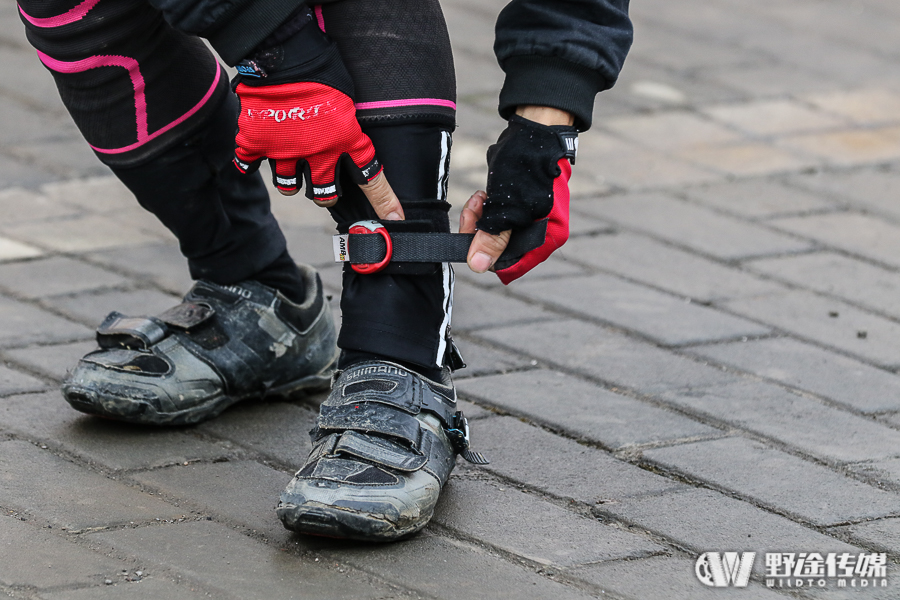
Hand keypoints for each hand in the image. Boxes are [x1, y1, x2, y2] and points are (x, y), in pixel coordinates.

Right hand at [232, 15, 402, 219]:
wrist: (285, 54)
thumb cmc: (323, 67)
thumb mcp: (348, 98)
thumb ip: (348, 123)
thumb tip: (348, 132)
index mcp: (346, 139)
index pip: (371, 176)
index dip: (384, 200)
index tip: (395, 217)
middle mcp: (318, 153)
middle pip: (324, 195)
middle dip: (325, 196)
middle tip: (324, 189)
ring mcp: (285, 151)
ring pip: (289, 185)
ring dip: (291, 181)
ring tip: (291, 170)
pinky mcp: (257, 142)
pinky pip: (249, 165)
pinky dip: (248, 163)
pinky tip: (253, 157)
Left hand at [465, 105, 575, 282]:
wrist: (532, 131)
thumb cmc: (526, 164)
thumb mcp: (507, 205)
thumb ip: (493, 238)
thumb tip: (478, 266)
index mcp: (549, 237)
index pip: (511, 264)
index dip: (487, 253)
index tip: (475, 233)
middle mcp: (542, 234)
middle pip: (500, 252)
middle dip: (482, 232)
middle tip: (476, 209)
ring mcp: (530, 221)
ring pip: (494, 236)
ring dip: (481, 218)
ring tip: (481, 198)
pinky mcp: (519, 210)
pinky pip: (496, 221)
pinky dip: (486, 210)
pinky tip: (484, 196)